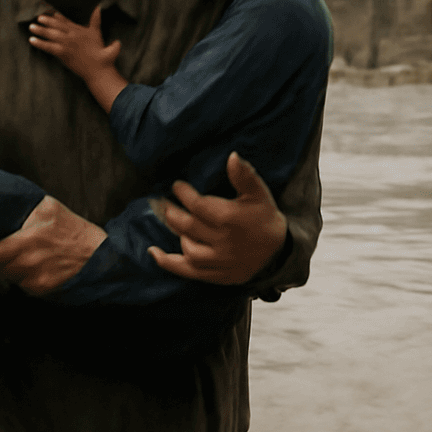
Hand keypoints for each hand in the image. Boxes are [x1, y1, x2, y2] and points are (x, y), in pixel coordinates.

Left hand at [0, 195, 106, 295]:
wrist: (99, 255)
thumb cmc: (73, 230)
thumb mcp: (50, 208)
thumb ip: (27, 207)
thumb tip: (5, 204)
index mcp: (28, 239)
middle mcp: (30, 261)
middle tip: (4, 255)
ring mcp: (36, 278)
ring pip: (9, 279)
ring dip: (11, 272)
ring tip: (21, 261)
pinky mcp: (43, 289)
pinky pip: (23, 287)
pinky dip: (25, 280)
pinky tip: (34, 269)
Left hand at [28, 6, 120, 81]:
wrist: (98, 68)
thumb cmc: (101, 53)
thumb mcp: (97, 33)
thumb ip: (96, 20)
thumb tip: (98, 7)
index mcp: (79, 30)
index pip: (66, 21)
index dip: (58, 17)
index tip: (52, 13)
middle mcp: (72, 35)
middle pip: (57, 26)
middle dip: (47, 21)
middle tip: (38, 18)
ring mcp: (67, 43)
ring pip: (51, 34)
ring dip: (40, 30)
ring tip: (32, 27)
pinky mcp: (63, 53)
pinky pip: (49, 47)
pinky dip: (40, 43)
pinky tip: (32, 40)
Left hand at [148, 152, 286, 283]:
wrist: (278, 252)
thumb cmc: (264, 218)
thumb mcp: (259, 193)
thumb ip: (244, 175)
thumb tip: (232, 156)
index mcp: (230, 218)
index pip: (198, 204)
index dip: (184, 193)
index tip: (176, 185)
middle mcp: (222, 241)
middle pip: (187, 225)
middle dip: (171, 212)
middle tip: (161, 202)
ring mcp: (218, 261)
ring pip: (187, 248)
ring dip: (176, 233)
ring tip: (171, 220)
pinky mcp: (216, 275)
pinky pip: (187, 271)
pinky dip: (168, 263)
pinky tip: (153, 252)